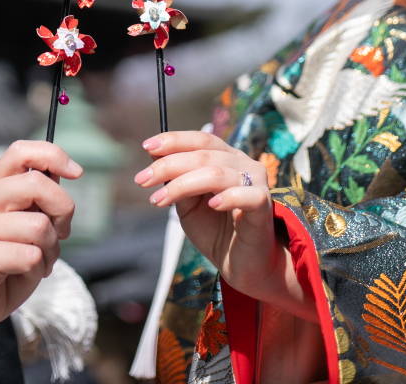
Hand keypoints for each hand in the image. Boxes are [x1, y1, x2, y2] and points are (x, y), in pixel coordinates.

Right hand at [0, 140, 80, 348]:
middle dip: (63, 209)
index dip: (53, 155)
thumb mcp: (20, 226)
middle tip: (60, 232)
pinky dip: (38, 269)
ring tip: (37, 262)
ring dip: (50, 249)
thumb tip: (63, 171)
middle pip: (36, 183)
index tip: (76, 172)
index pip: (20, 151)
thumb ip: (36, 200)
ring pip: (39, 225)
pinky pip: (31, 255)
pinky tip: (23, 275)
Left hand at [135, 131, 315, 322]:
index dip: (174, 140)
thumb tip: (153, 154)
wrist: (243, 266)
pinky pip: (247, 195)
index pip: (200, 139)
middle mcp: (242, 163)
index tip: (147, 147)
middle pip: (203, 154)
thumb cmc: (216, 231)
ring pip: (217, 173)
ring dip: (183, 184)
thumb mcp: (188, 205)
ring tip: (160, 200)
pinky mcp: (264, 206)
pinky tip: (212, 205)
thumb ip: (176, 180)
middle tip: (142, 180)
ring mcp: (256, 182)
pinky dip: (227, 197)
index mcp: (226, 157)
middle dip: (168, 165)